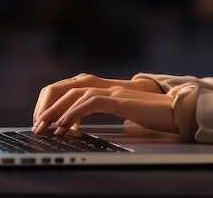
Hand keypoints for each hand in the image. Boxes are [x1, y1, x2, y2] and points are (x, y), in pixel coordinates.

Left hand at [32, 73, 176, 135]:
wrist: (176, 111)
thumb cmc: (150, 115)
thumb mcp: (119, 112)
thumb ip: (101, 111)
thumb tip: (77, 124)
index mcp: (101, 88)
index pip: (67, 89)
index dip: (51, 103)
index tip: (42, 120)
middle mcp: (104, 86)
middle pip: (65, 89)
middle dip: (47, 107)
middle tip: (36, 125)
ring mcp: (111, 91)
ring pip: (74, 95)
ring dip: (56, 111)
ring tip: (45, 127)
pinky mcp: (119, 101)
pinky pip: (90, 103)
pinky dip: (73, 114)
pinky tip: (65, 126)